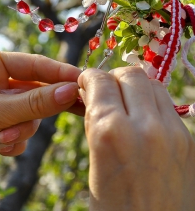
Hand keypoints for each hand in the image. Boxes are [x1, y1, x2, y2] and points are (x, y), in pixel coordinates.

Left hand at [0, 50, 82, 196]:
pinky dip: (14, 140)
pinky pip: (22, 130)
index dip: (59, 73)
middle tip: (77, 107)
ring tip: (4, 138)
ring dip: (22, 129)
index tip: (82, 81)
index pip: (35, 64)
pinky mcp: (0, 124)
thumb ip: (35, 102)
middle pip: (37, 90)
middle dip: (45, 105)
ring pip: (31, 114)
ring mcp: (0, 104)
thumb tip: (69, 91)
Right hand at [78, 67, 194, 210]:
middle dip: (113, 77)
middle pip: (131, 74)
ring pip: (152, 84)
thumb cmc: (114, 206)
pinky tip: (142, 118)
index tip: (86, 82)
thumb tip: (92, 93)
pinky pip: (167, 105)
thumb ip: (95, 120)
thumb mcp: (95, 160)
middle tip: (105, 91)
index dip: (90, 77)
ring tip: (124, 102)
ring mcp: (173, 132)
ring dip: (134, 86)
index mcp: (112, 132)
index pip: (101, 80)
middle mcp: (146, 126)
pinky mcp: (189, 140)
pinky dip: (150, 102)